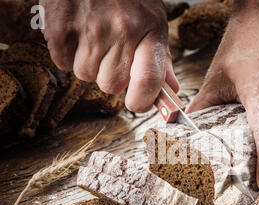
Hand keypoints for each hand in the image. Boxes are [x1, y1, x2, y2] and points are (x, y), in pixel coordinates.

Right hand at [40, 0, 178, 110]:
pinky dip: (68, 54)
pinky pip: (63, 64)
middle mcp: (123, 31)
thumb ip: (162, 59)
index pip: (149, 82)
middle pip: (111, 86)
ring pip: (86, 76)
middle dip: (110, 76)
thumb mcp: (152, 20)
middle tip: (110, 52)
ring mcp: (90, 29)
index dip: (142, 102)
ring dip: (88, 63)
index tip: (138, 103)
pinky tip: (76, 32)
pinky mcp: (60, 28)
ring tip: (93, 36)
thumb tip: (171, 91)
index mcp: (151, 31)